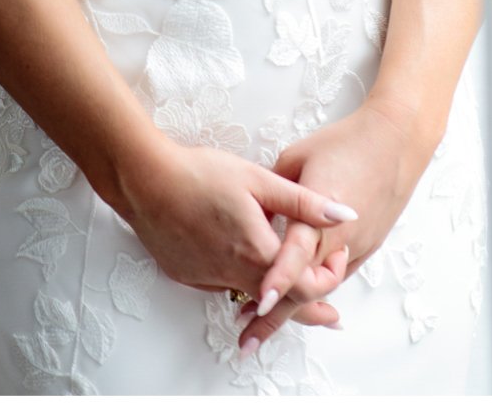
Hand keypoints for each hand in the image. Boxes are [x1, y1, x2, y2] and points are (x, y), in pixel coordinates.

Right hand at [110, 140, 359, 302]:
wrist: (145, 182)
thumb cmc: (201, 175)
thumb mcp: (261, 181)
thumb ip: (305, 203)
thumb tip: (346, 215)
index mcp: (255, 252)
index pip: (303, 288)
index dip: (327, 279)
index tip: (337, 257)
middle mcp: (231, 274)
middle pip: (280, 304)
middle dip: (309, 307)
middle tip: (331, 315)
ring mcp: (207, 278)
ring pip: (250, 296)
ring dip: (275, 294)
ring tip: (294, 284)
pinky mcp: (189, 275)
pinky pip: (225, 286)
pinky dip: (244, 283)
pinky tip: (249, 265)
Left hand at [235, 100, 437, 352]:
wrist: (397, 137)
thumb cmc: (346, 142)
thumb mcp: (297, 157)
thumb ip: (273, 194)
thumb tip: (254, 216)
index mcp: (321, 213)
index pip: (295, 255)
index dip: (277, 281)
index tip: (258, 303)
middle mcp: (341, 236)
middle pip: (307, 287)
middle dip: (276, 316)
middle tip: (248, 341)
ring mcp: (358, 244)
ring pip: (323, 287)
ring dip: (294, 304)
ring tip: (261, 319)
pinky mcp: (368, 245)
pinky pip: (338, 274)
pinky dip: (318, 287)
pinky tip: (301, 292)